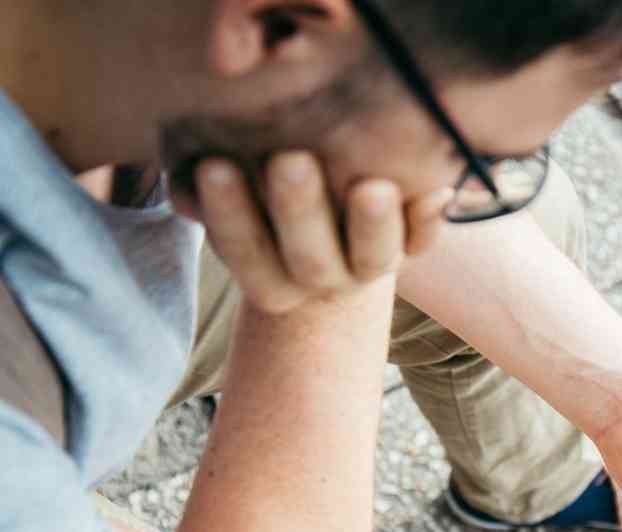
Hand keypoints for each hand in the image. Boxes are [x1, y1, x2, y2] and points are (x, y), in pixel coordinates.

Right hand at [189, 152, 451, 313]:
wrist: (331, 208)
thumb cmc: (264, 188)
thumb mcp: (235, 185)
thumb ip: (209, 184)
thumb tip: (185, 184)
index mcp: (272, 276)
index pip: (249, 257)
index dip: (231, 219)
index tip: (214, 166)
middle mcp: (323, 279)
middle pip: (311, 263)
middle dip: (299, 213)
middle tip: (290, 161)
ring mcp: (370, 266)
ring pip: (373, 260)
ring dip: (373, 226)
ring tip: (372, 187)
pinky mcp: (411, 246)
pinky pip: (424, 244)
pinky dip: (429, 220)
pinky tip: (436, 189)